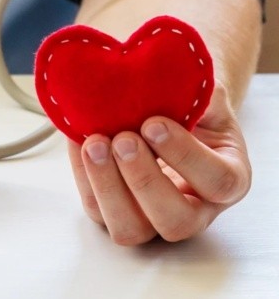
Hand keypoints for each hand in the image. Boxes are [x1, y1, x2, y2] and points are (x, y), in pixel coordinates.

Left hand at [67, 82, 250, 244]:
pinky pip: (96, 209)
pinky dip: (83, 175)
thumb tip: (168, 77)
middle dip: (143, 179)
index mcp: (227, 180)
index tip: (154, 123)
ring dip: (107, 186)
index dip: (184, 155)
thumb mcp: (204, 97)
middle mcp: (194, 209)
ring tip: (94, 144)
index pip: (216, 182)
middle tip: (122, 139)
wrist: (167, 118)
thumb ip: (196, 92)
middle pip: (174, 220)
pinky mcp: (117, 213)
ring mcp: (152, 218)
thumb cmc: (190, 111)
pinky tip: (78, 142)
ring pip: (130, 228)